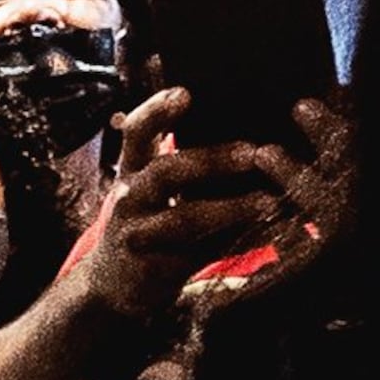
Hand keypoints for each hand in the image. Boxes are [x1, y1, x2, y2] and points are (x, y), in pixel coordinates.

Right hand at [81, 89, 306, 333]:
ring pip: (185, 219)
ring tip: (267, 201)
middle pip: (165, 172)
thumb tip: (245, 126)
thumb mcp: (148, 186)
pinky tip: (263, 232)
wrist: (113, 286)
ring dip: (229, 209)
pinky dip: (235, 243)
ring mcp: (140, 235)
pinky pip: (201, 254)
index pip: (136, 132)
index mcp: (133, 169)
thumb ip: (180, 158)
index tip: (185, 94)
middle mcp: (130, 198)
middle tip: (252, 152)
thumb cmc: (145, 222)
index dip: (156, 111)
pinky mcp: (156, 268)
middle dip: (211, 160)